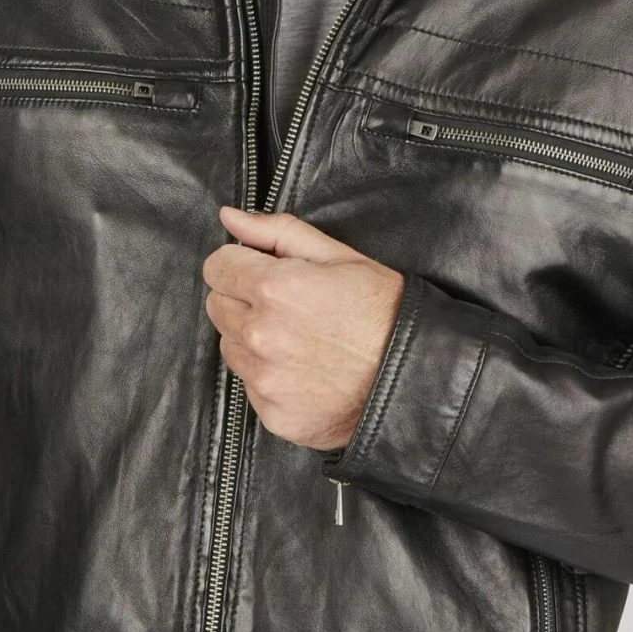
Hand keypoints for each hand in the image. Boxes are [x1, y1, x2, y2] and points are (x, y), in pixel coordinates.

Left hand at [202, 207, 404, 449]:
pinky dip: (269, 377)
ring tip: (300, 340)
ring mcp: (264, 379)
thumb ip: (277, 232)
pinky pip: (251, 385)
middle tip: (289, 307)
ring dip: (253, 339)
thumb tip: (229, 217)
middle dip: (244, 300)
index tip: (263, 272)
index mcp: (274, 288)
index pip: (216, 267)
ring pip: (230, 346)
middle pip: (218, 306)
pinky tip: (305, 371)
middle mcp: (260, 335)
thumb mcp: (340, 257)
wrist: (415, 379)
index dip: (240, 265)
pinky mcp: (272, 414)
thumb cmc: (384, 312)